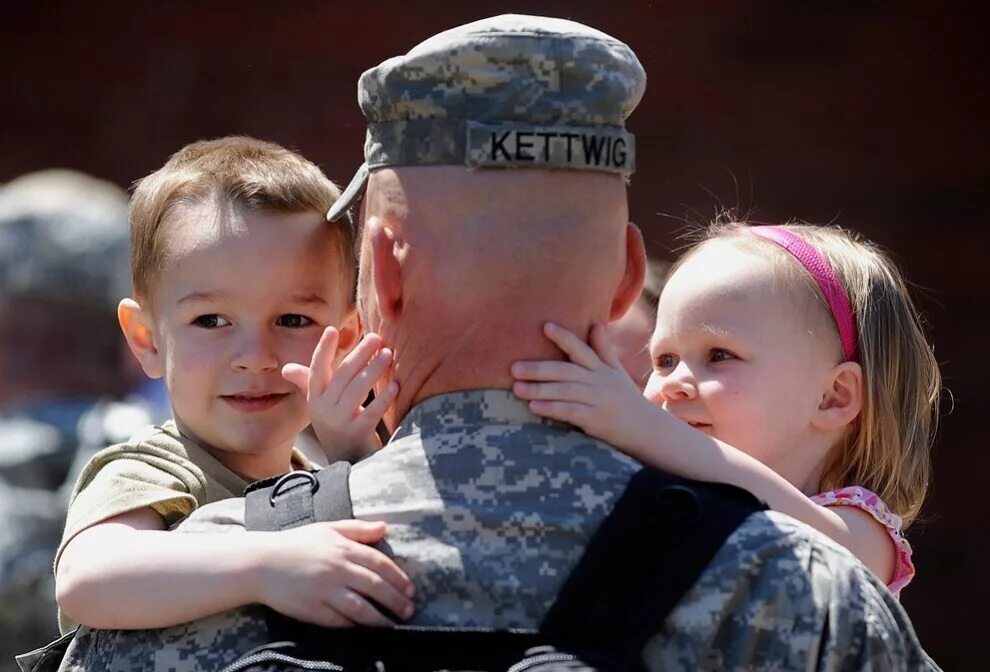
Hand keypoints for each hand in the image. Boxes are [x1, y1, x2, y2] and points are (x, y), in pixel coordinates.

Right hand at [255, 519, 414, 627]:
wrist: (260, 562)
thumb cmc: (296, 543)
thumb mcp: (328, 528)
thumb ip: (358, 529)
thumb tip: (384, 527)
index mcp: (343, 548)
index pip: (380, 564)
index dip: (398, 578)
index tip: (411, 590)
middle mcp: (337, 569)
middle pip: (375, 587)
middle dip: (396, 601)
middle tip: (409, 610)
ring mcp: (325, 591)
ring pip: (361, 608)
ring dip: (381, 619)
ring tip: (394, 625)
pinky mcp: (312, 609)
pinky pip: (340, 621)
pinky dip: (355, 626)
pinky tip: (366, 630)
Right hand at [283, 328, 397, 461]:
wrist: (347, 460)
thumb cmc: (336, 424)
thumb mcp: (321, 404)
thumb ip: (307, 383)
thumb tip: (286, 368)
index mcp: (315, 397)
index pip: (317, 369)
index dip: (323, 350)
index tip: (332, 329)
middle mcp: (323, 409)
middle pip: (342, 375)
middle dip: (359, 354)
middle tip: (376, 337)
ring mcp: (339, 422)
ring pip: (356, 390)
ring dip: (373, 370)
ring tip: (388, 354)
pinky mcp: (356, 434)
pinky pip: (371, 412)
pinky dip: (384, 398)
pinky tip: (395, 385)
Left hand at [511, 322, 656, 451]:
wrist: (647, 429)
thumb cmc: (627, 398)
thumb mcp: (617, 371)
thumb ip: (603, 349)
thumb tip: (596, 323)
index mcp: (601, 368)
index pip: (580, 349)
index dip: (564, 337)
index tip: (545, 326)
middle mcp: (599, 381)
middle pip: (566, 371)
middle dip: (539, 369)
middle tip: (514, 368)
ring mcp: (598, 401)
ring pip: (565, 392)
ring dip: (540, 390)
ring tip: (517, 389)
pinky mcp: (596, 421)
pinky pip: (571, 412)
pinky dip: (553, 409)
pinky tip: (535, 408)